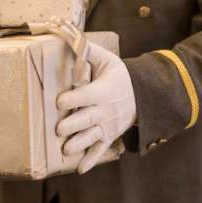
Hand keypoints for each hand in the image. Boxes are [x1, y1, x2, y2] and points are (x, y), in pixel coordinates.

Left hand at [56, 42, 136, 173]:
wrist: (142, 95)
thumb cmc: (119, 76)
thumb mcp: (107, 60)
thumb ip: (87, 50)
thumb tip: (66, 35)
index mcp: (103, 91)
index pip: (87, 95)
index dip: (74, 97)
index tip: (60, 100)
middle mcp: (105, 110)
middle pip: (88, 119)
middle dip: (74, 124)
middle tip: (59, 129)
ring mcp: (107, 126)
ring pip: (92, 137)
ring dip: (79, 144)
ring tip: (65, 150)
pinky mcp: (109, 136)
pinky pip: (101, 150)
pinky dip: (91, 159)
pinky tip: (79, 168)